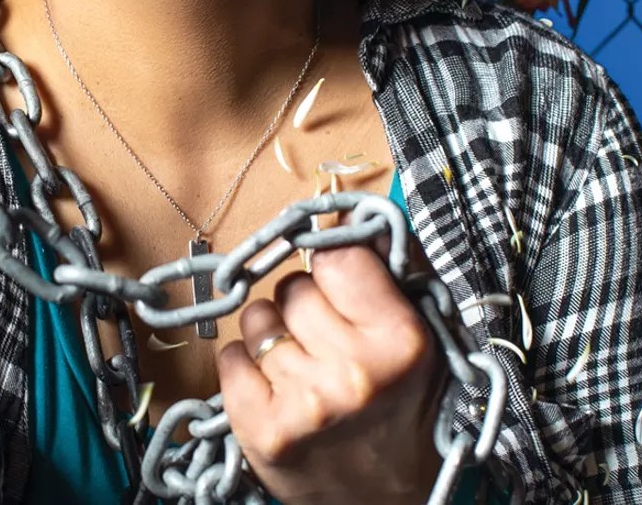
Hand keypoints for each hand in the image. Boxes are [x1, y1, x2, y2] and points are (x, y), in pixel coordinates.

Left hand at [217, 242, 445, 504]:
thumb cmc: (400, 414)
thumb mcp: (412, 344)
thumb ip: (382, 277)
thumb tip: (343, 213)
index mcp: (400, 342)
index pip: (337, 258)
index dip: (332, 269)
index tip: (336, 286)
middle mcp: (354, 372)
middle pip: (292, 288)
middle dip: (302, 307)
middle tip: (323, 342)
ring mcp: (306, 403)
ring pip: (257, 319)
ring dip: (271, 336)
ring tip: (300, 369)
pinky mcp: (264, 429)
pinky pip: (229, 358)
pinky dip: (244, 369)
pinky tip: (274, 390)